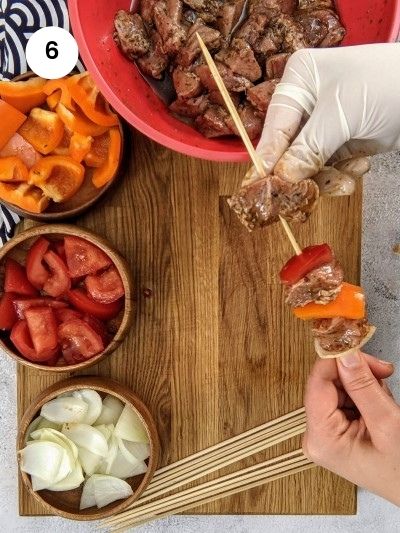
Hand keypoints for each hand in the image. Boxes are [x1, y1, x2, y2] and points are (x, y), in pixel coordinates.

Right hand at [251, 44, 399, 187]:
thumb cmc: (386, 84)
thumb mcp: (341, 114)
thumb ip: (308, 148)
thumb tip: (282, 177)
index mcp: (300, 80)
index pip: (275, 125)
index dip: (267, 157)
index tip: (258, 184)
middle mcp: (309, 102)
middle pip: (290, 148)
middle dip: (300, 172)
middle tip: (299, 196)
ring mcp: (326, 125)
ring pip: (310, 163)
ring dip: (326, 178)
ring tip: (345, 183)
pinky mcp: (343, 143)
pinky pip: (330, 168)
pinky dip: (342, 175)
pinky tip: (359, 167)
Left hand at [303, 351, 399, 506]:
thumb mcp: (387, 424)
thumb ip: (363, 386)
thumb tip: (345, 354)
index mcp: (321, 439)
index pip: (317, 382)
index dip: (336, 360)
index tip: (356, 345)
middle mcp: (318, 437)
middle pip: (328, 383)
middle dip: (357, 373)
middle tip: (382, 369)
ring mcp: (328, 434)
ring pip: (339, 387)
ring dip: (365, 384)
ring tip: (386, 399)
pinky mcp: (339, 430)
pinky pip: (347, 398)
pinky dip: (366, 394)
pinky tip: (381, 404)